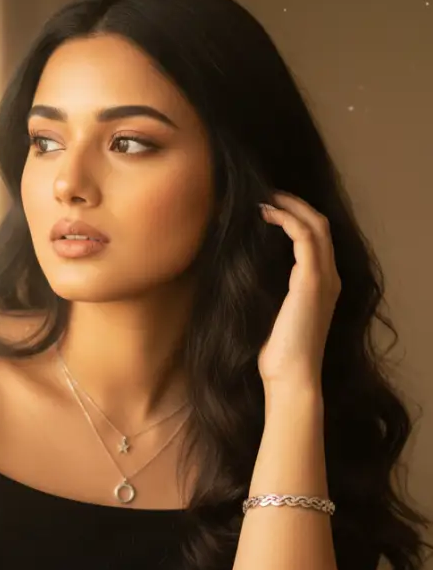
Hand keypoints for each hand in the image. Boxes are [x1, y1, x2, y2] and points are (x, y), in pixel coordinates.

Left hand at [257, 192, 340, 388]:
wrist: (291, 377)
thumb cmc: (277, 353)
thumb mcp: (271, 314)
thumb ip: (267, 291)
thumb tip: (240, 272)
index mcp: (323, 285)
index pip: (317, 238)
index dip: (296, 217)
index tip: (269, 207)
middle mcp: (330, 278)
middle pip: (320, 224)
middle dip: (295, 203)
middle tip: (267, 193)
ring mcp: (325, 278)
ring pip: (316, 224)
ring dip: (290, 205)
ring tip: (265, 198)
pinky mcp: (312, 280)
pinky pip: (304, 236)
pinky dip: (286, 219)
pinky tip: (265, 214)